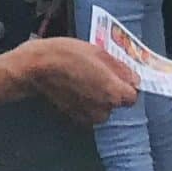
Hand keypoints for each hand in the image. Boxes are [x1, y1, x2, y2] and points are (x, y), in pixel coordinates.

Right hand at [14, 36, 138, 127]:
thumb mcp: (97, 52)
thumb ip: (120, 68)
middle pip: (118, 101)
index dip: (126, 82)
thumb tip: (135, 78)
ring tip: (83, 77)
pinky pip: (90, 109)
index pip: (133, 94)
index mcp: (114, 93)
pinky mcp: (77, 118)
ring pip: (104, 106)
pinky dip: (87, 101)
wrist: (36, 68)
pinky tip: (74, 86)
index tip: (115, 72)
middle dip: (111, 88)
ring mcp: (90, 116)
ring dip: (99, 95)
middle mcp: (105, 110)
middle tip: (96, 71)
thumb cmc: (67, 54)